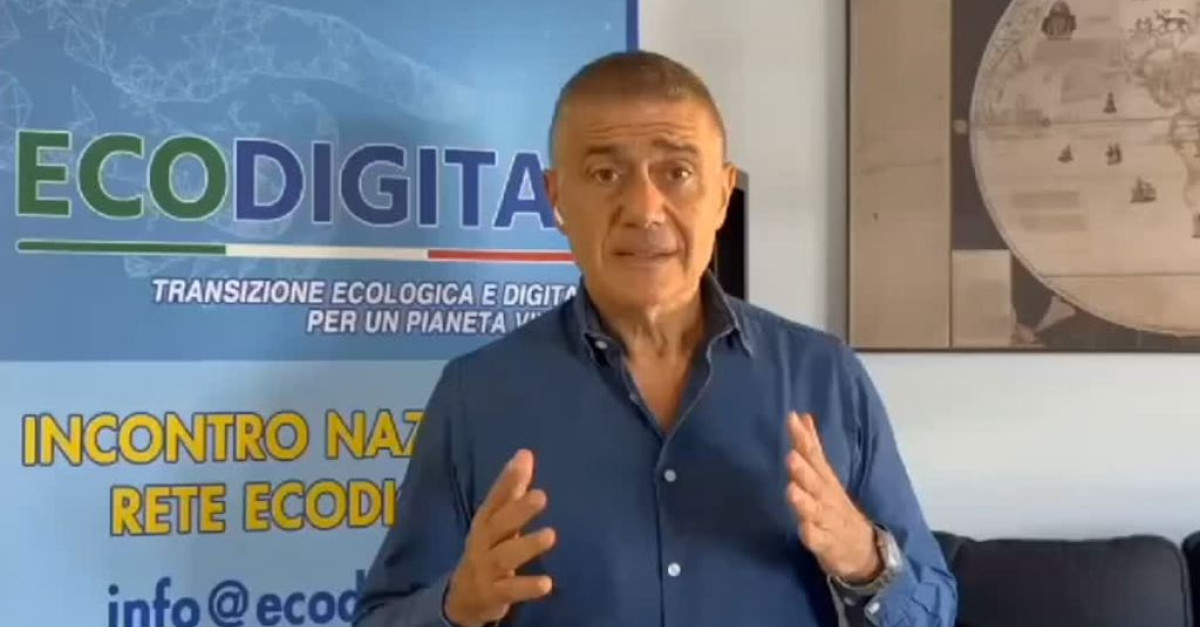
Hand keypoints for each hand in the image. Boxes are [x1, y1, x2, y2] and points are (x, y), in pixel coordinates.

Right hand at [444, 449, 556, 626]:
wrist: (463, 597)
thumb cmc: (488, 549)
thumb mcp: (497, 521)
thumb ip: (513, 490)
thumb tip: (525, 453)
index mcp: (484, 522)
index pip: (495, 498)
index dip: (507, 479)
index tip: (524, 458)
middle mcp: (482, 543)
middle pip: (498, 525)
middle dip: (518, 511)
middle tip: (541, 496)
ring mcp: (486, 570)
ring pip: (504, 557)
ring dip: (526, 546)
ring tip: (550, 535)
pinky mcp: (494, 595)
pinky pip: (510, 590)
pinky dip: (527, 587)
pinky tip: (547, 583)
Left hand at [785, 411, 880, 583]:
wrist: (864, 551)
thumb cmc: (836, 508)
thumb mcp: (826, 476)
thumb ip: (812, 448)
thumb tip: (802, 417)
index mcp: (826, 480)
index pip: (815, 455)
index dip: (804, 438)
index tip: (792, 418)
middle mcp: (827, 498)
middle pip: (815, 482)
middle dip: (804, 470)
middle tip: (791, 456)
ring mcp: (828, 522)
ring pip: (815, 511)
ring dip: (804, 501)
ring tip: (792, 490)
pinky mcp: (827, 545)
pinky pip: (818, 540)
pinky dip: (812, 534)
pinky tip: (804, 529)